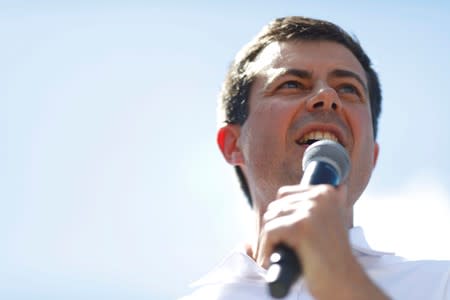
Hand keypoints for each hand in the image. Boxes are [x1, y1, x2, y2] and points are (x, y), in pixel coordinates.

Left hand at [254, 184, 388, 298]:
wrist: (344, 283)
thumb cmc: (332, 257)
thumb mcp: (330, 222)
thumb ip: (320, 206)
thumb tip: (312, 192)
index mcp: (326, 192)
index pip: (284, 194)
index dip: (278, 216)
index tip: (279, 235)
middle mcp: (320, 196)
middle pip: (275, 206)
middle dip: (271, 228)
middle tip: (274, 248)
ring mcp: (311, 210)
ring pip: (270, 218)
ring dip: (266, 239)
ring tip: (272, 255)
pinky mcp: (301, 226)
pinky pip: (269, 231)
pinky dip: (265, 248)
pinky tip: (269, 261)